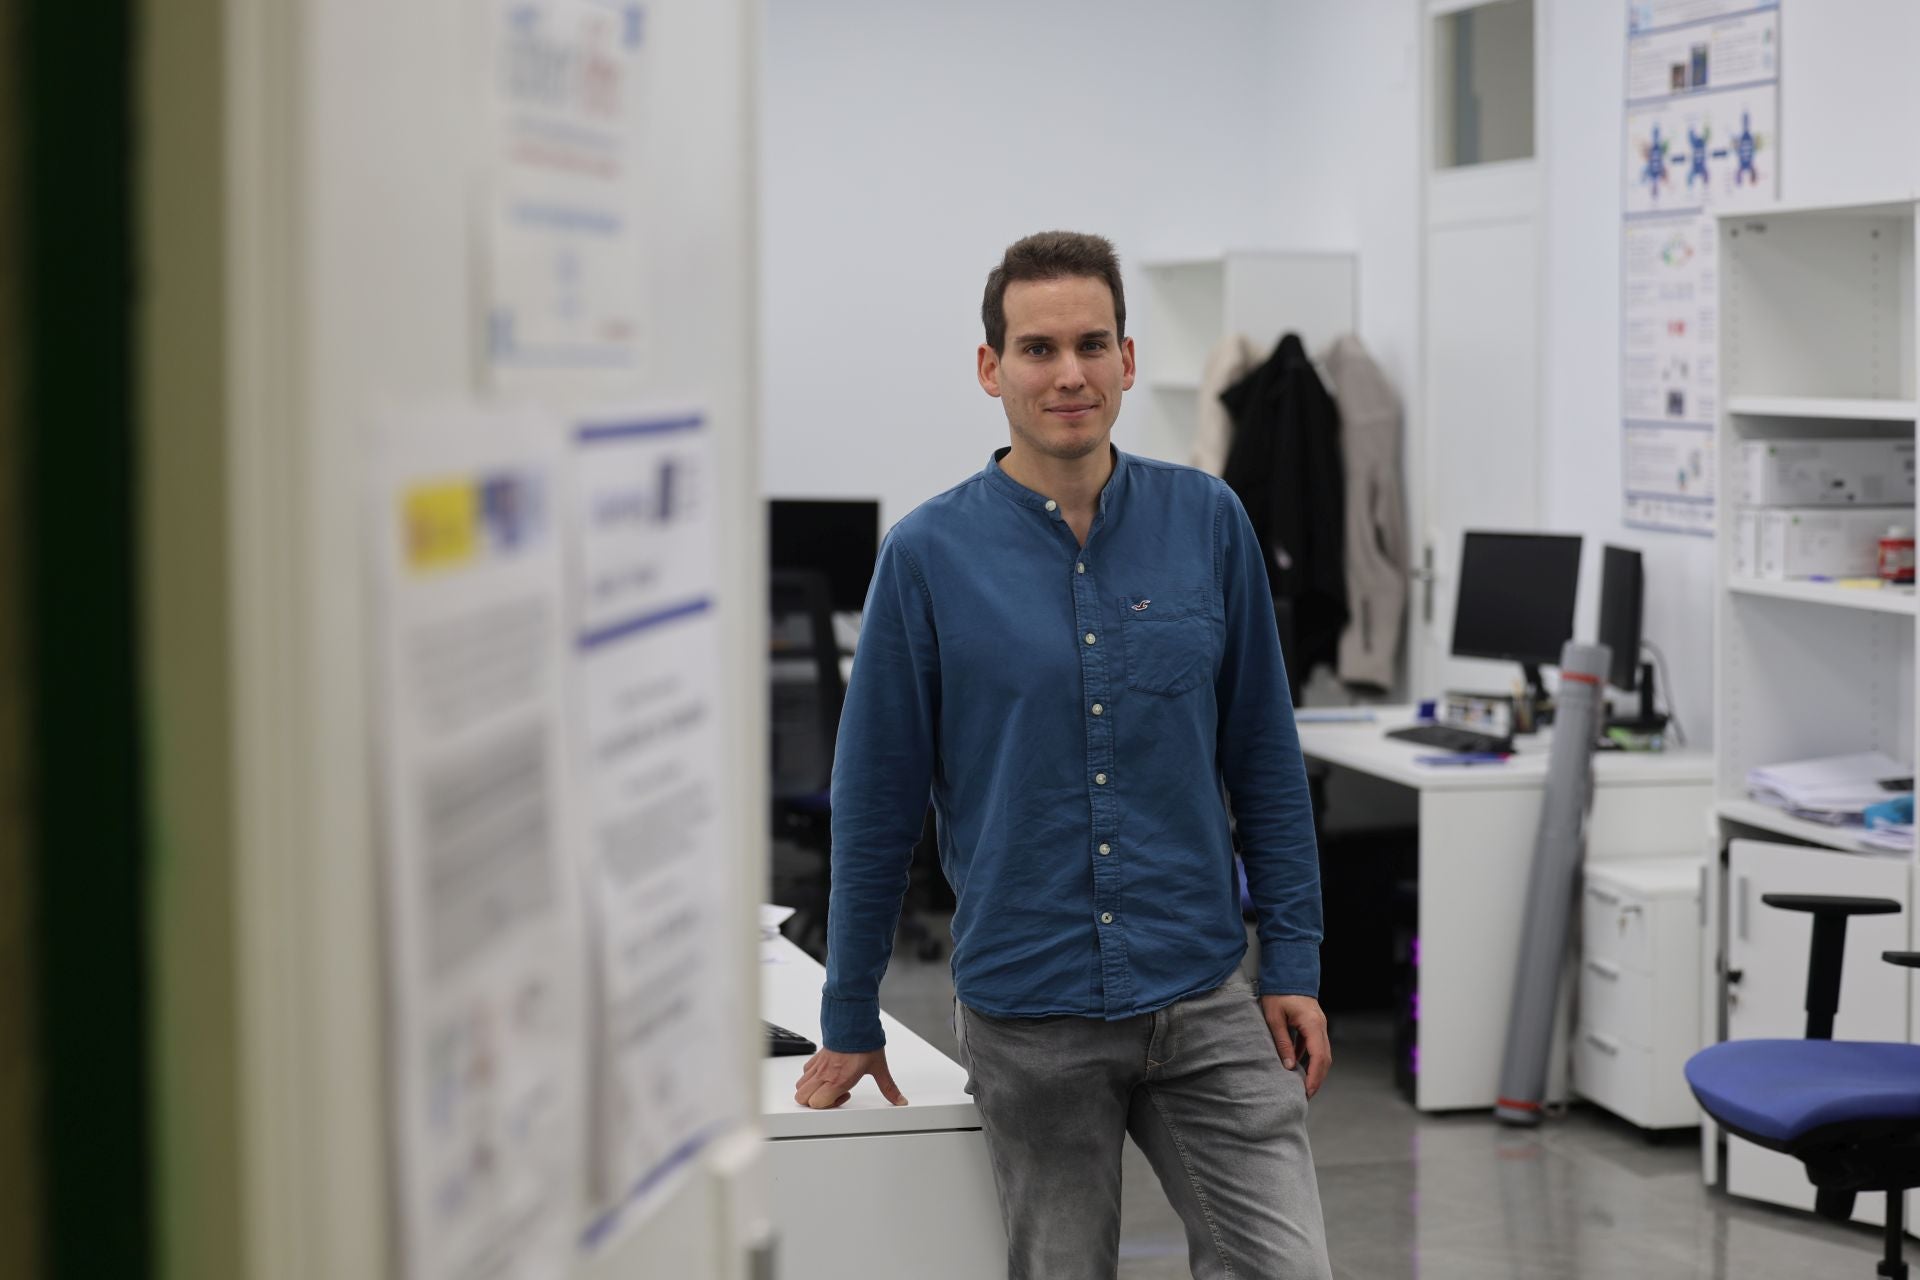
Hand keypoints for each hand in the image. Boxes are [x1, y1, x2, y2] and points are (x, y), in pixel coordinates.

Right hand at [792, 1046, 907, 1109]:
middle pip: (802, 1098)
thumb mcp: (879, 1067)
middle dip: (814, 1102)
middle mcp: (825, 1074)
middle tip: (833, 1095)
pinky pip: (805, 1071)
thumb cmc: (865, 1042)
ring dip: (811, 1090)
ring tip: (829, 1085)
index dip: (829, 1106)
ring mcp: (819, 1065)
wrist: (855, 1020)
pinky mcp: (817, 1057)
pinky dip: (810, 1077)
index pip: (817, 1103)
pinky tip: (826, 1074)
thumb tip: (900, 1100)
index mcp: (838, 1080)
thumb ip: (888, 1087)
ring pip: (800, 1085)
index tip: (845, 1096)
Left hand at [1259, 994, 1330, 1098]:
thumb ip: (1282, 1042)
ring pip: (1322, 1053)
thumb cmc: (1279, 991)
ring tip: (1302, 1084)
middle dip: (1317, 1078)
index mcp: (1313, 1024)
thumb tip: (1288, 1066)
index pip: (1319, 1057)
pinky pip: (1315, 1045)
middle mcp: (1320, 1025)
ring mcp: (1319, 1024)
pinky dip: (1309, 1058)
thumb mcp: (1274, 1018)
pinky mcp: (1314, 1024)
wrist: (1286, 972)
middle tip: (1306, 1094)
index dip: (1315, 1077)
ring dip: (1315, 1069)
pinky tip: (1297, 1066)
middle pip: (1325, 1058)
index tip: (1307, 1091)